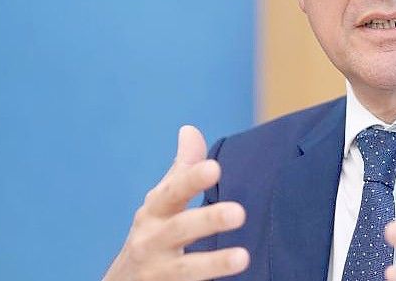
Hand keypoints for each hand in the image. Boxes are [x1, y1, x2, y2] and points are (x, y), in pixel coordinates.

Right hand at [103, 125, 248, 280]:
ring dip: (214, 263)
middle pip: (180, 228)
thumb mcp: (161, 203)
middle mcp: (152, 241)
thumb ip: (182, 171)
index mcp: (154, 212)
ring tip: (243, 257)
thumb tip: (190, 129)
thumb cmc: (152, 234)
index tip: (215, 167)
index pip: (173, 192)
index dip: (192, 179)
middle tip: (239, 212)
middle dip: (208, 219)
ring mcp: (158, 273)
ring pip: (186, 268)